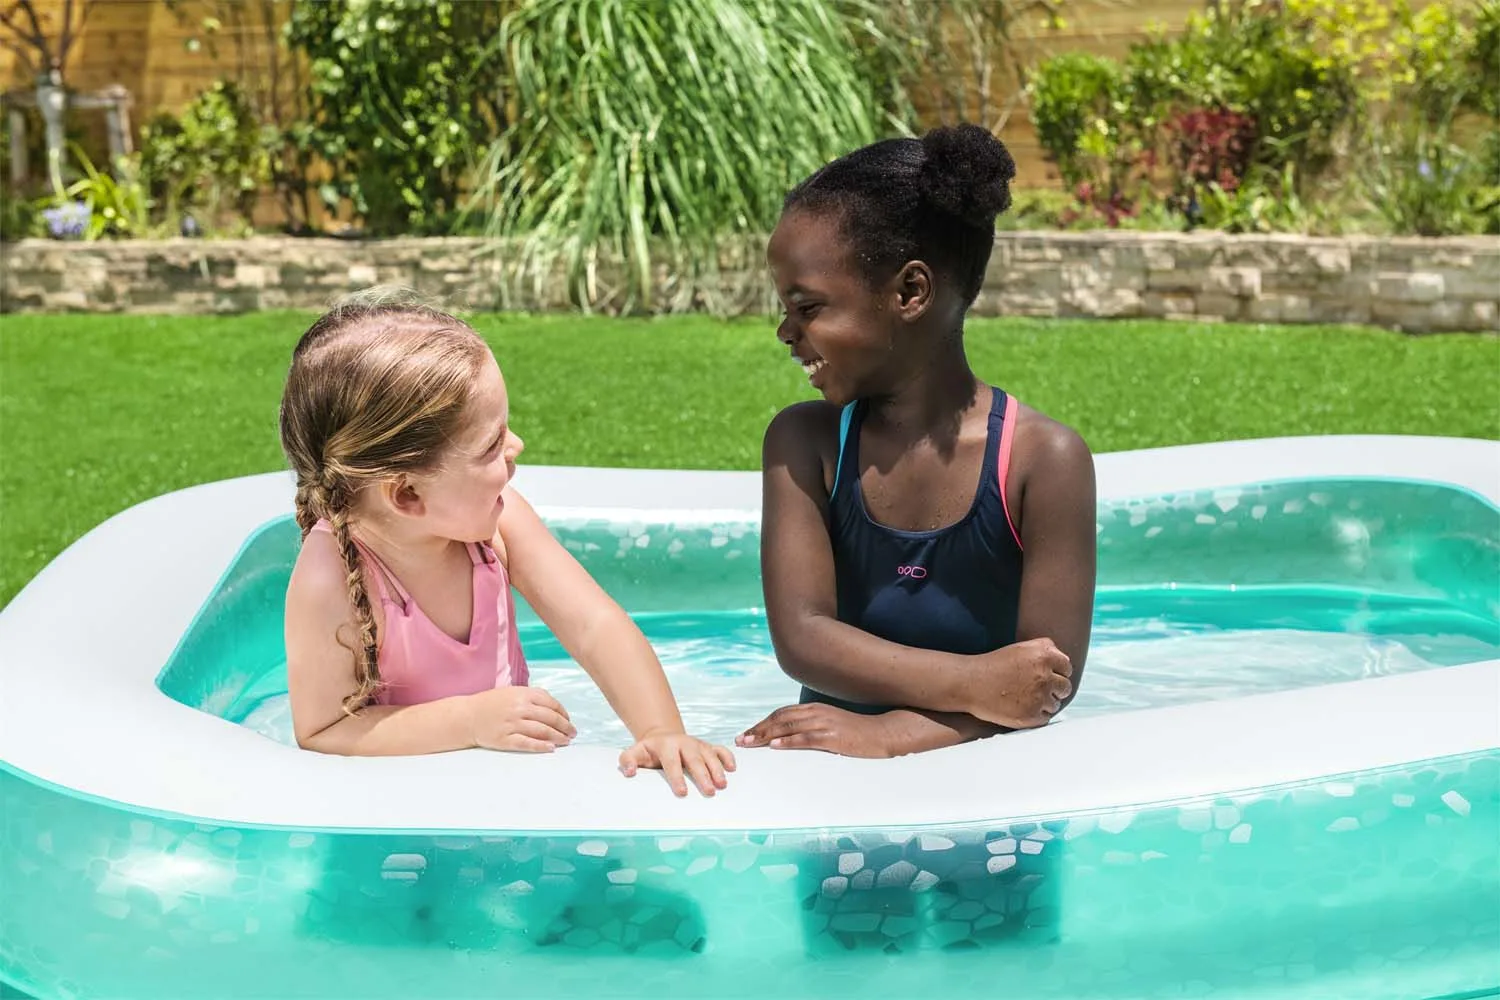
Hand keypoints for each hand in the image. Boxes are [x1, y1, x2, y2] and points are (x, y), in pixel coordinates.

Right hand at [466, 687, 575, 751]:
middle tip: (572, 733)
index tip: (568, 720)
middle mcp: (518, 708)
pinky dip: (541, 746)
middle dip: (565, 726)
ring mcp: (511, 724)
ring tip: (566, 741)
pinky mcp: (505, 739)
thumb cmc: (491, 704)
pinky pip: (527, 743)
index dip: (563, 713)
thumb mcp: (512, 692)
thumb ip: (532, 697)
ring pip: (542, 731)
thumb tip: (555, 709)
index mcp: (522, 694)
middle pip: (550, 718)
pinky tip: (551, 748)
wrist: (467, 717)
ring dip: (557, 737)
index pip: (551, 703)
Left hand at [619, 731, 735, 797]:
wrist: (662, 735)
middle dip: (703, 776)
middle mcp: (684, 743)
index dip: (677, 778)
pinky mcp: (707, 746)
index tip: (682, 793)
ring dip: (717, 769)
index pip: (672, 763)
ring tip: (722, 784)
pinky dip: (727, 757)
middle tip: (710, 791)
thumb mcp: (634, 752)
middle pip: (695, 760)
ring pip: (710, 755)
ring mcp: (698, 744)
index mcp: (666, 746)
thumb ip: (627, 761)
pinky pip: (720, 749)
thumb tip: (629, 772)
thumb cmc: (649, 750)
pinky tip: (732, 768)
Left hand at [736, 704, 892, 757]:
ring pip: (788, 726)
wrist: (883, 732)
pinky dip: (789, 741)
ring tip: (751, 743)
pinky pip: (806, 738)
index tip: (748, 733)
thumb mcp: (831, 726)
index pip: (782, 713)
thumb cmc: (858, 732)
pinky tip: (776, 745)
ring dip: (767, 735)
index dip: (763, 723)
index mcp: (815, 709)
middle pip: (780, 719)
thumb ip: (812, 728)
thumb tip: (790, 738)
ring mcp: (825, 724)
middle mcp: (817, 713)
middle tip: (741, 740)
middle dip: (758, 729)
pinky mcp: (833, 737)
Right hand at [966, 637, 1072, 728]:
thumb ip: (1045, 649)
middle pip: (1065, 687)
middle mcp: (1044, 676)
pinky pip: (1045, 718)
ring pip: (1055, 704)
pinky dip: (1036, 715)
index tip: (1048, 676)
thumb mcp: (1021, 648)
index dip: (1058, 672)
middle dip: (1054, 689)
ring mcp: (1039, 697)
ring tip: (1025, 698)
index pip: (1067, 667)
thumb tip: (1062, 659)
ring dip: (1045, 703)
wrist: (970, 683)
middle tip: (1036, 689)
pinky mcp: (1032, 715)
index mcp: (1043, 655)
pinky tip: (1021, 707)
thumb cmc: (993, 665)